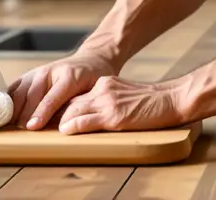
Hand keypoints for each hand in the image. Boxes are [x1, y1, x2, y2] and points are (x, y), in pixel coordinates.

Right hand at [8, 52, 116, 129]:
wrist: (91, 60)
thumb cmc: (93, 79)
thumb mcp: (94, 91)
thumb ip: (80, 105)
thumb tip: (66, 124)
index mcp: (68, 76)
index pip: (51, 98)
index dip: (40, 113)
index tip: (32, 127)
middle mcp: (49, 71)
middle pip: (30, 95)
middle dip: (24, 114)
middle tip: (20, 132)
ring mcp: (37, 72)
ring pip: (19, 91)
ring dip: (14, 109)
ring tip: (11, 126)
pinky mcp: (29, 75)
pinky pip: (14, 88)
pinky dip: (9, 101)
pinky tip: (7, 113)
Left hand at [57, 75, 188, 134]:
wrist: (172, 99)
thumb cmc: (153, 101)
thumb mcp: (125, 94)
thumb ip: (109, 99)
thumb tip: (93, 112)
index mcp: (105, 83)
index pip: (76, 95)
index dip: (62, 107)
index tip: (52, 116)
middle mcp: (102, 89)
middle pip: (70, 102)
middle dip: (55, 114)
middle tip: (43, 123)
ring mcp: (107, 102)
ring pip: (73, 111)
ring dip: (60, 122)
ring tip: (51, 130)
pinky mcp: (114, 116)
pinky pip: (85, 121)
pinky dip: (72, 127)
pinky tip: (65, 131)